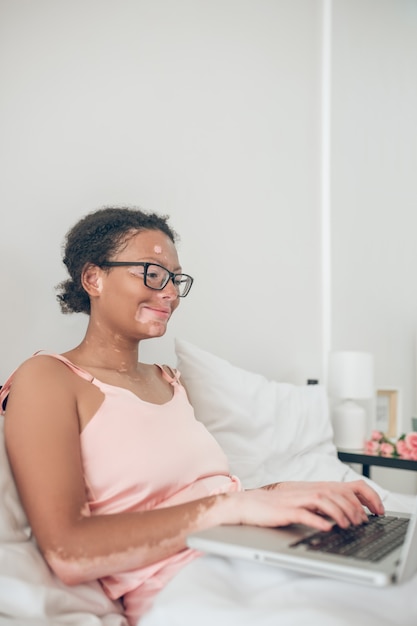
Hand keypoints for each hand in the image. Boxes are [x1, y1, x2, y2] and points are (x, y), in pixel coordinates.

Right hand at [232, 480, 384, 531]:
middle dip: (352, 508)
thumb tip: (340, 516)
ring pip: (322, 501)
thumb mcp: (299, 503)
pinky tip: (326, 528)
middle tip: (360, 523)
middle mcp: (305, 491)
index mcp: (310, 489)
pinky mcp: (285, 511)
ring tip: (347, 526)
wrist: (247, 504)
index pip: (341, 487)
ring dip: (338, 513)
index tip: (373, 511)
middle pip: (335, 494)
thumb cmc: (273, 507)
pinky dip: (317, 521)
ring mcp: (295, 500)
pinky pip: (303, 514)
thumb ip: (318, 506)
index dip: (360, 496)